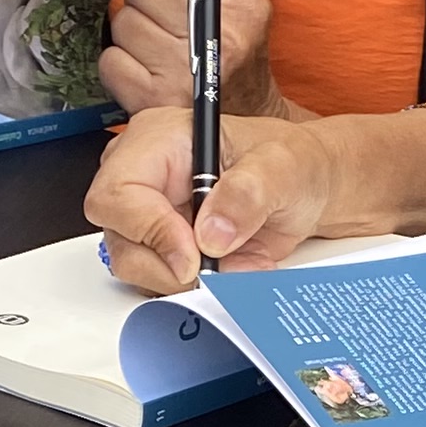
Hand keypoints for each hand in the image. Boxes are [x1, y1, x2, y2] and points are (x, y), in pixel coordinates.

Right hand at [89, 101, 340, 288]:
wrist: (307, 189)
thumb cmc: (291, 164)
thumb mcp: (283, 167)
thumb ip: (248, 192)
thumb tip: (211, 234)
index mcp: (158, 140)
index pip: (118, 193)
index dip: (150, 232)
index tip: (193, 257)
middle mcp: (143, 176)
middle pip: (119, 237)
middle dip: (166, 265)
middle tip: (214, 267)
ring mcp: (147, 215)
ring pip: (134, 266)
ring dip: (184, 279)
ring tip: (234, 261)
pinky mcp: (160, 247)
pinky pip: (158, 281)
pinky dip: (196, 286)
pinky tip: (229, 267)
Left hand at [103, 0, 285, 118]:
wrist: (243, 123)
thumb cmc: (232, 50)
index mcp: (242, 3)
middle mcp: (218, 36)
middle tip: (160, 15)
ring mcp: (184, 72)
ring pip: (122, 21)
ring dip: (131, 31)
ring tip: (155, 45)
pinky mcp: (154, 102)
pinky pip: (110, 61)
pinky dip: (119, 64)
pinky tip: (143, 70)